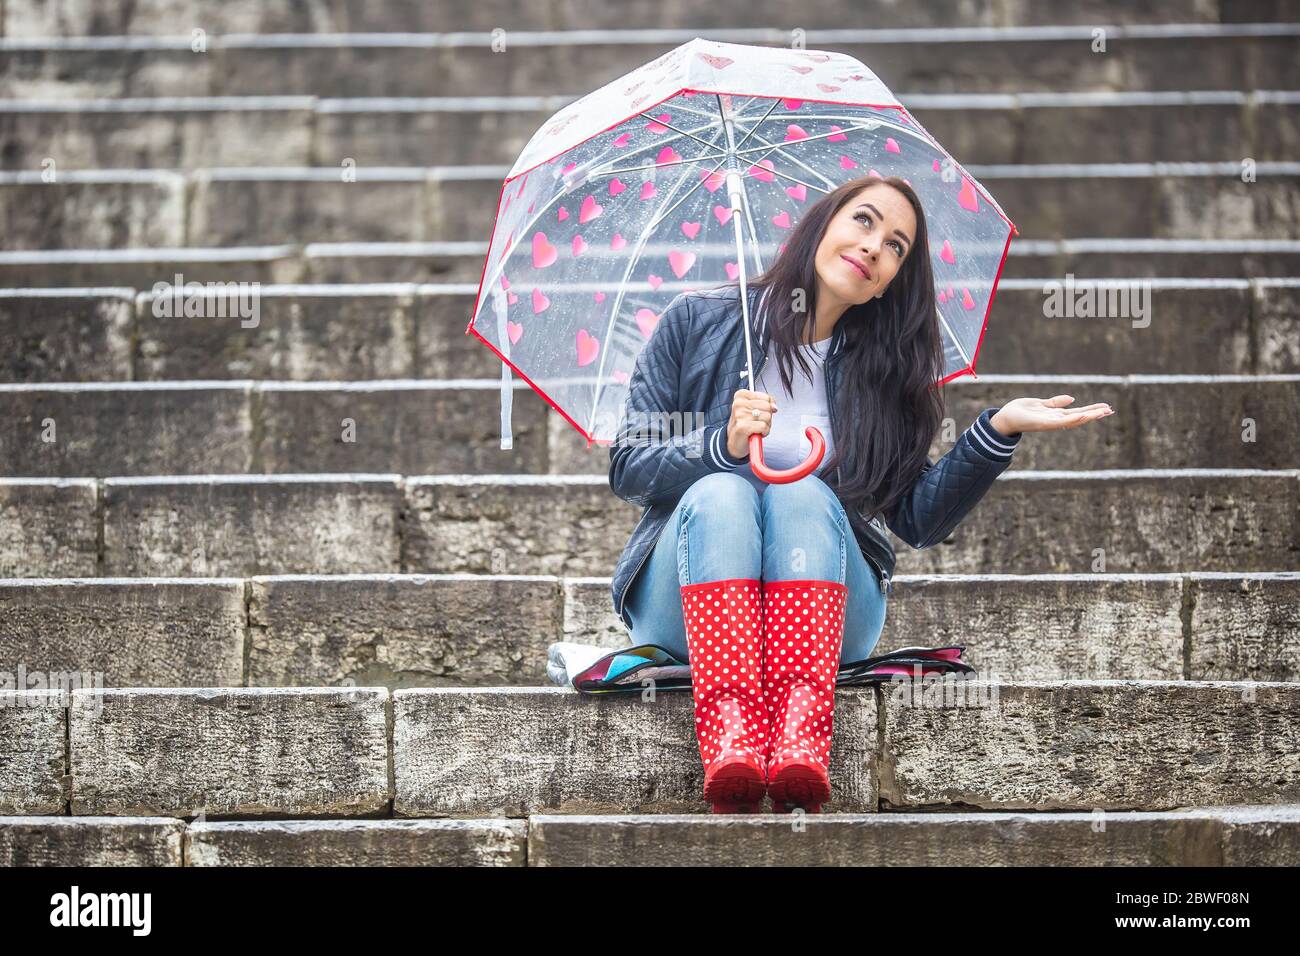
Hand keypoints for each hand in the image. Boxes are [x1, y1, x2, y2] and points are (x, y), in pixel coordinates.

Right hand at [726, 388, 777, 458]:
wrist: (734, 442)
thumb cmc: (745, 425)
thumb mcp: (755, 409)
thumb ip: (767, 403)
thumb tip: (774, 407)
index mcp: (741, 395)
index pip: (766, 397)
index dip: (768, 407)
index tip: (759, 413)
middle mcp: (739, 403)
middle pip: (767, 406)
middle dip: (767, 417)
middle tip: (757, 422)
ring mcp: (740, 415)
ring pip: (767, 416)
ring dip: (766, 425)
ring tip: (756, 428)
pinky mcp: (742, 427)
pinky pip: (764, 426)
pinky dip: (764, 432)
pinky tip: (757, 433)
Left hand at [989, 395, 1113, 435]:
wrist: (1005, 418)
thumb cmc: (1021, 412)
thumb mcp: (1041, 404)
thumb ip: (1056, 402)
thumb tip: (1071, 398)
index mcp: (1056, 415)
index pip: (1078, 412)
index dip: (1092, 410)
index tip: (1106, 407)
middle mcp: (1056, 420)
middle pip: (1079, 416)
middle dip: (1095, 414)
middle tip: (1111, 411)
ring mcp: (1051, 422)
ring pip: (1073, 420)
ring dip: (1088, 416)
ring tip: (1102, 413)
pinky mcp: (1043, 423)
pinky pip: (1060, 422)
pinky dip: (1072, 419)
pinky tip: (1083, 415)